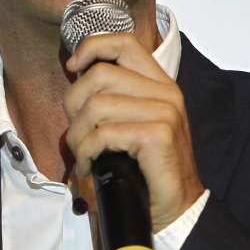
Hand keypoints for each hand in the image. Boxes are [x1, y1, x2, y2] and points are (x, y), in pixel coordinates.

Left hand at [63, 33, 203, 232]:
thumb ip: (113, 97)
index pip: (124, 42)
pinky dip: (86, 152)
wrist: (176, 208)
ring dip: (77, 135)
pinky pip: (103, 133)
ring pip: (96, 105)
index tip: (73, 67)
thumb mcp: (131, 123)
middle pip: (100, 75)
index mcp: (159, 83)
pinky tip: (89, 167)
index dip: (92, 47)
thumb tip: (75, 77)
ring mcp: (165, 111)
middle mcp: (165, 92)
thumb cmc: (146, 169)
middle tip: (77, 134)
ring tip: (83, 155)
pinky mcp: (158, 134)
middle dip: (74, 105)